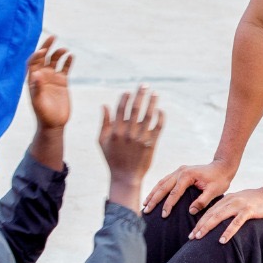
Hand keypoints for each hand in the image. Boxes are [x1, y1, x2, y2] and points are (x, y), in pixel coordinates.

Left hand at [25, 34, 72, 129]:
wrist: (54, 124)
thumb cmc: (43, 115)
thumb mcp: (38, 102)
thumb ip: (37, 88)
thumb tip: (36, 75)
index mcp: (32, 80)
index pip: (32, 62)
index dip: (36, 55)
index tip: (43, 51)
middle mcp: (41, 76)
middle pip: (43, 57)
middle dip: (46, 46)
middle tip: (53, 37)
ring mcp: (52, 78)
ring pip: (55, 60)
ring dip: (58, 53)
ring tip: (65, 50)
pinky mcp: (62, 82)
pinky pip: (65, 68)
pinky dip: (68, 61)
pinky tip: (71, 56)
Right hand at [99, 86, 162, 208]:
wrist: (126, 177)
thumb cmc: (112, 158)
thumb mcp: (102, 141)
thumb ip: (104, 123)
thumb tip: (105, 105)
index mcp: (116, 132)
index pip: (121, 110)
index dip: (125, 98)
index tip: (128, 91)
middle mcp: (128, 134)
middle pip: (136, 109)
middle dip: (140, 95)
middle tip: (144, 85)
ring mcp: (141, 139)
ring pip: (148, 116)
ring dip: (152, 102)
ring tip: (155, 93)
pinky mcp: (151, 144)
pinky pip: (158, 127)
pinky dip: (160, 117)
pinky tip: (160, 110)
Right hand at [144, 159, 234, 218]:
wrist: (222, 167)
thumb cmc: (219, 180)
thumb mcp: (214, 191)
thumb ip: (202, 201)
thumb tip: (191, 211)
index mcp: (187, 176)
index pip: (174, 193)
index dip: (168, 205)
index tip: (163, 215)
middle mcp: (180, 171)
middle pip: (163, 187)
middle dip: (154, 200)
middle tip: (146, 211)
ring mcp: (178, 171)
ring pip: (161, 183)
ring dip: (153, 193)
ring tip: (145, 204)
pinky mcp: (179, 172)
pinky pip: (165, 181)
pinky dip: (157, 188)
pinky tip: (153, 195)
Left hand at [189, 184, 262, 242]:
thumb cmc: (259, 201)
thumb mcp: (241, 203)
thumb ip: (231, 209)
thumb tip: (222, 221)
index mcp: (228, 199)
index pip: (210, 211)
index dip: (199, 222)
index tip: (191, 233)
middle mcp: (231, 200)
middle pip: (211, 214)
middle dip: (199, 226)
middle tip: (190, 237)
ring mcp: (240, 205)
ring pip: (219, 216)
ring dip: (208, 227)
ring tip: (199, 237)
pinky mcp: (249, 210)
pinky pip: (236, 222)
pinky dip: (228, 231)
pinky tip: (221, 240)